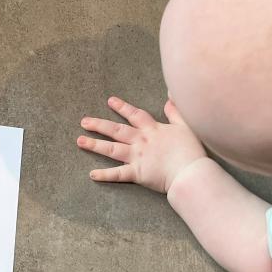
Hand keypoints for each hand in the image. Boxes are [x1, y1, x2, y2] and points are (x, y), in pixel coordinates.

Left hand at [77, 96, 206, 193]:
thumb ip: (176, 111)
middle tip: (83, 121)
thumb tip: (170, 96)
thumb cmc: (191, 151)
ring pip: (111, 149)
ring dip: (94, 145)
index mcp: (152, 130)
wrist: (191, 172)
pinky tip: (92, 175)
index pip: (134, 115)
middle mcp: (141, 141)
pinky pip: (118, 174)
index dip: (122, 107)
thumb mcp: (186, 126)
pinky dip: (105, 175)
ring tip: (80, 141)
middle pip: (116, 130)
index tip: (110, 101)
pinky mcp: (137, 173)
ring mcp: (137, 157)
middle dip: (99, 124)